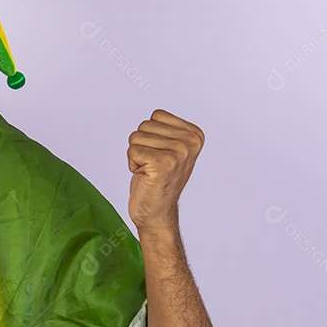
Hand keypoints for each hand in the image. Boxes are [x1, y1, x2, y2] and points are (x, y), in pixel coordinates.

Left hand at [127, 109, 203, 232]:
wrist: (157, 211)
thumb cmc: (158, 179)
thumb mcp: (170, 148)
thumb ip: (167, 129)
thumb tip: (157, 114)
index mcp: (195, 134)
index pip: (157, 115)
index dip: (151, 135)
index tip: (161, 154)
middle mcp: (190, 142)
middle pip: (144, 125)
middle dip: (142, 145)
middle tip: (153, 165)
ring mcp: (179, 152)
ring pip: (136, 136)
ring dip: (136, 155)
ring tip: (150, 170)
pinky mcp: (163, 163)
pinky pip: (132, 150)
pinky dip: (132, 163)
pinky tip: (145, 176)